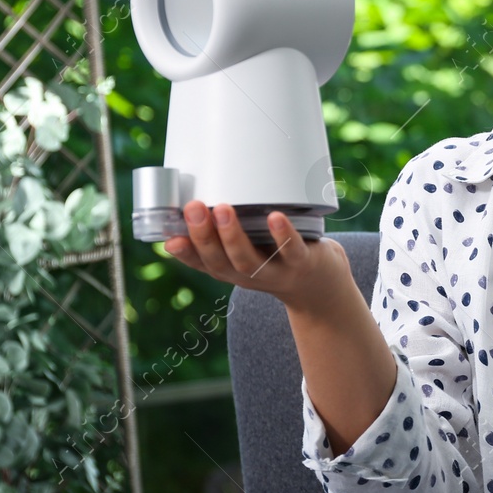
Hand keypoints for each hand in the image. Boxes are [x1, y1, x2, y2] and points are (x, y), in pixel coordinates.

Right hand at [163, 201, 353, 315]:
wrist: (321, 288)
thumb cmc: (277, 257)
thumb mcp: (247, 250)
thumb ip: (225, 234)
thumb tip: (191, 204)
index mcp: (231, 270)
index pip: (202, 264)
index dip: (185, 253)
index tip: (170, 238)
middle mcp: (249, 275)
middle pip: (221, 262)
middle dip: (204, 237)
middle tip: (193, 208)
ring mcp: (276, 272)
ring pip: (249, 260)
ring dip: (233, 236)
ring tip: (222, 209)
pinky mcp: (303, 263)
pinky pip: (291, 250)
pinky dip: (283, 234)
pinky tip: (275, 217)